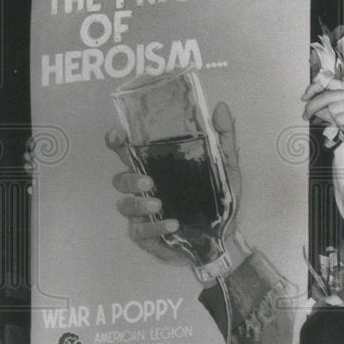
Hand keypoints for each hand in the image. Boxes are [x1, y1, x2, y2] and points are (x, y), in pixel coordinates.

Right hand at [106, 102, 241, 266]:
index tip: (116, 136)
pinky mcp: (147, 235)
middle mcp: (145, 188)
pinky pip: (139, 231)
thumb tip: (221, 107)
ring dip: (138, 203)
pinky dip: (155, 227)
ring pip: (124, 205)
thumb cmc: (221, 199)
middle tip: (148, 181)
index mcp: (158, 168)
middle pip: (119, 178)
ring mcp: (143, 213)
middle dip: (128, 178)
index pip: (129, 152)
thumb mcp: (227, 166)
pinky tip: (172, 224)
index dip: (117, 143)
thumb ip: (224, 138)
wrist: (226, 237)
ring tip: (159, 203)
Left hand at [301, 79, 343, 155]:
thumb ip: (332, 112)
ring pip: (332, 110)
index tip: (304, 98)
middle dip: (312, 107)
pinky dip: (343, 128)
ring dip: (336, 122)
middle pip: (326, 96)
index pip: (329, 81)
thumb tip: (314, 109)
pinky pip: (340, 119)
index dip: (313, 88)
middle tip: (305, 116)